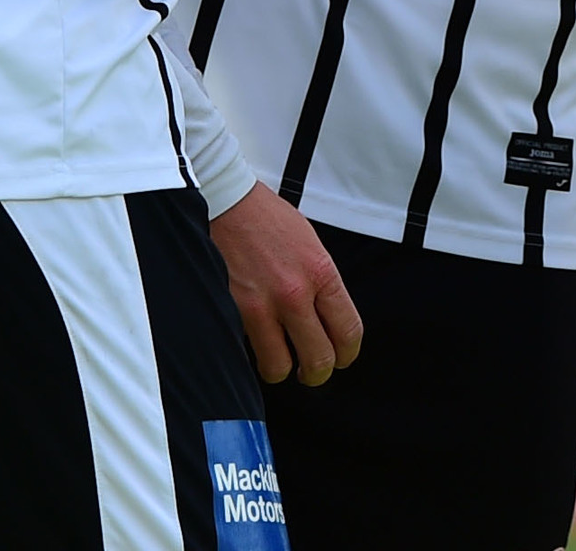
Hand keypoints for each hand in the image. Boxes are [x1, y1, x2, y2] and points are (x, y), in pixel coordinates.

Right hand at [211, 183, 362, 385]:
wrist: (227, 203)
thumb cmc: (267, 219)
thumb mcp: (310, 245)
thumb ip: (321, 283)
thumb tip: (328, 320)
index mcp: (321, 272)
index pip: (348, 331)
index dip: (347, 354)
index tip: (341, 358)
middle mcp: (295, 293)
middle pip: (320, 358)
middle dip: (318, 372)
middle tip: (312, 370)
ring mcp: (263, 306)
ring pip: (281, 367)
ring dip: (283, 370)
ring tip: (281, 361)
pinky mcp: (234, 312)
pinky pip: (249, 353)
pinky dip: (253, 355)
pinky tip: (256, 344)